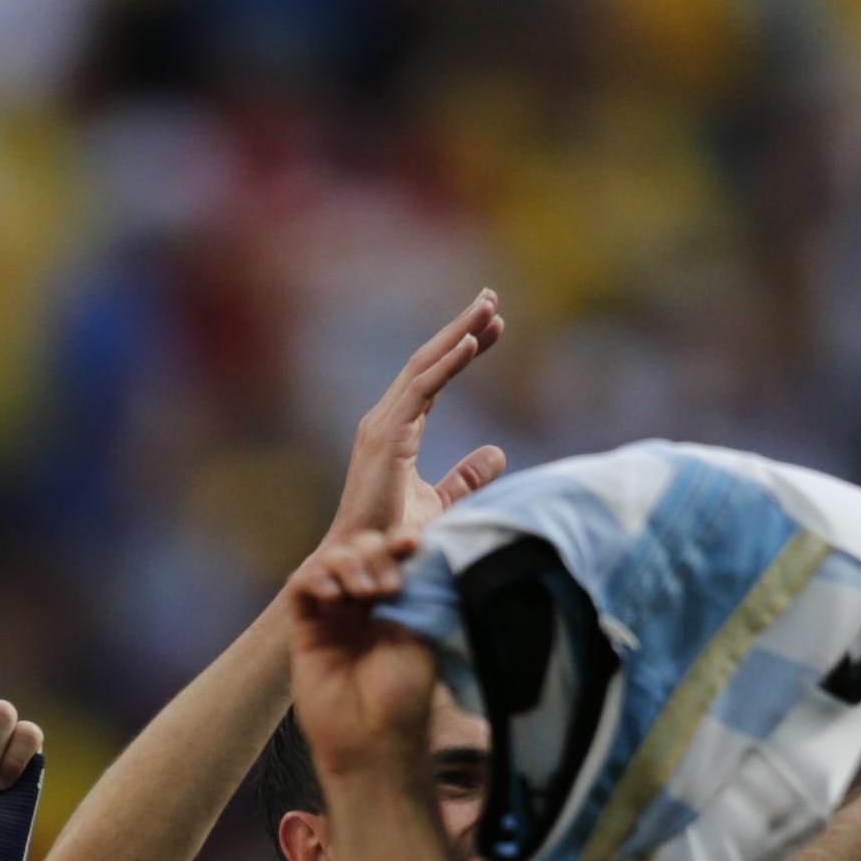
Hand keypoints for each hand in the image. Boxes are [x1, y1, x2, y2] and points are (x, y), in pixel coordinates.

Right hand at [282, 527, 441, 774]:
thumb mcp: (424, 630)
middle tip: (389, 589)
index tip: (412, 544)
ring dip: (348, 564)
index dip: (400, 539)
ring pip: (331, 560)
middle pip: (362, 547)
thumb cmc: (404, 694)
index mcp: (398, 600)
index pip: (394, 551)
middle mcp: (365, 602)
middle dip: (375, 554)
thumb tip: (416, 541)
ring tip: (364, 593)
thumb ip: (418, 586)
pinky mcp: (305, 630)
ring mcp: (333, 614)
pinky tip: (334, 595)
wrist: (373, 737)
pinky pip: (301, 587)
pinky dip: (315, 578)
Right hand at [323, 289, 506, 549]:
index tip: (494, 327)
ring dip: (457, 335)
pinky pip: (420, 390)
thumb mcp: (443, 502)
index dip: (463, 350)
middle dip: (460, 327)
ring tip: (488, 308)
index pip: (433, 378)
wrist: (363, 563)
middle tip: (491, 297)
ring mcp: (382, 426)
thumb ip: (467, 477)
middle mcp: (385, 421)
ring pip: (423, 367)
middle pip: (427, 362)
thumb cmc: (394, 539)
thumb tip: (497, 452)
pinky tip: (471, 342)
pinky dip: (446, 365)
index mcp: (396, 431)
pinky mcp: (386, 437)